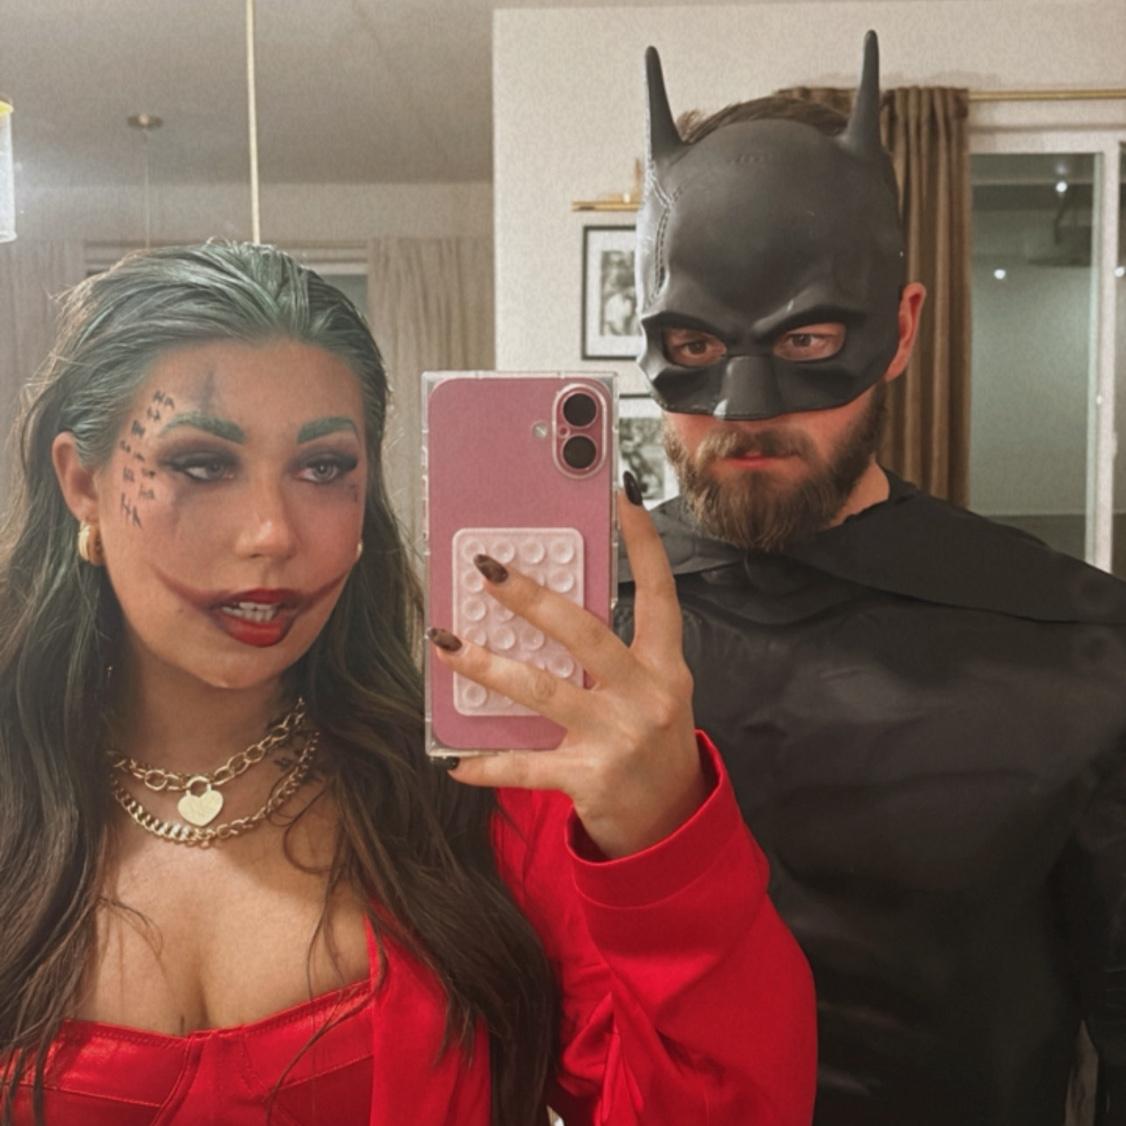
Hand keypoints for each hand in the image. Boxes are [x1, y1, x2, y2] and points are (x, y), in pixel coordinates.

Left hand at [427, 475, 706, 858]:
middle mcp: (647, 695)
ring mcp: (619, 737)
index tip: (623, 494)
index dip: (644, 543)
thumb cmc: (651, 742)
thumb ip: (614, 654)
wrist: (672, 823)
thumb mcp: (650, 691)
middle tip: (487, 570)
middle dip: (532, 598)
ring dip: (488, 666)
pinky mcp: (591, 778)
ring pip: (543, 690)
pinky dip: (487, 764)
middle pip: (585, 633)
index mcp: (665, 666)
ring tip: (447, 643)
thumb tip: (546, 610)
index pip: (659, 593)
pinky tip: (455, 761)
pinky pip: (527, 766)